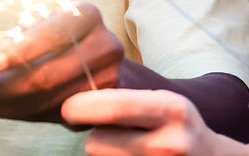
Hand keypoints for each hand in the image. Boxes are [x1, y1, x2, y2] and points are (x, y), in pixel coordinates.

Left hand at [0, 2, 122, 123]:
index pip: (53, 35)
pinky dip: (18, 113)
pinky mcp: (97, 108)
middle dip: (0, 86)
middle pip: (47, 75)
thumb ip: (24, 38)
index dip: (21, 51)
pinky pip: (50, 115)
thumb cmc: (64, 34)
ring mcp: (105, 82)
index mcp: (87, 16)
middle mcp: (104, 48)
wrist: (104, 59)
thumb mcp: (45, 21)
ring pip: (45, 101)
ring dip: (4, 105)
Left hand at [62, 89, 248, 155]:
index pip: (113, 108)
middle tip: (108, 131)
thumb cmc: (180, 127)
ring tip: (129, 147)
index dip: (82, 107)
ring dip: (105, 153)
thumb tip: (76, 99)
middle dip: (94, 135)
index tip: (68, 107)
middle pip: (96, 142)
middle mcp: (168, 143)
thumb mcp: (166, 102)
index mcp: (171, 110)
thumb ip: (128, 99)